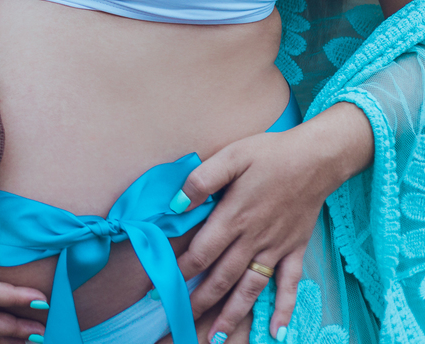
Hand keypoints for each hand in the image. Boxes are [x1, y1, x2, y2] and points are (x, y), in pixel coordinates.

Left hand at [173, 102, 373, 341]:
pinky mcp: (295, 250)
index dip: (181, 270)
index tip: (162, 286)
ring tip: (218, 337)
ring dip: (234, 313)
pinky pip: (289, 284)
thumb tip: (177, 204)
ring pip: (251, 287)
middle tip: (182, 322)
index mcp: (234, 216)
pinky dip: (284, 308)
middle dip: (200, 302)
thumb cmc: (269, 154)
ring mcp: (276, 248)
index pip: (202, 251)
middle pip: (223, 277)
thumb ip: (201, 179)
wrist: (317, 158)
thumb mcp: (231, 156)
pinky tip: (277, 330)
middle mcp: (254, 238)